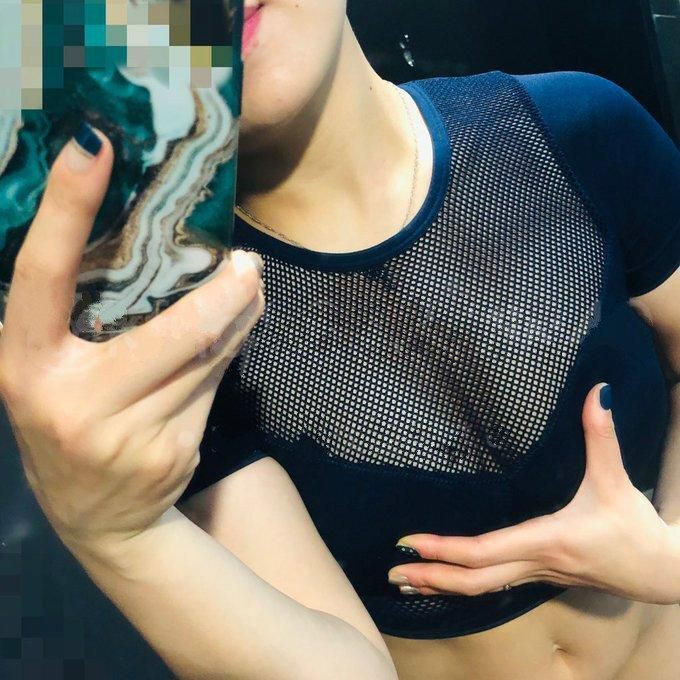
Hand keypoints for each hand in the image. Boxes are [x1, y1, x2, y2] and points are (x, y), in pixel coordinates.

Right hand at [0, 127, 263, 557]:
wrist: (102, 522)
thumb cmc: (73, 424)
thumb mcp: (55, 372)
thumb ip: (83, 319)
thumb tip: (157, 248)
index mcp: (26, 366)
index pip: (39, 276)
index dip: (63, 208)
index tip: (93, 146)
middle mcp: (71, 401)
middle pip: (170, 329)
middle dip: (223, 293)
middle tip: (250, 261)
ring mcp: (125, 434)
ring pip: (205, 356)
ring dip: (239, 316)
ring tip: (252, 285)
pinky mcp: (172, 454)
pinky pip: (216, 385)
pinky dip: (232, 352)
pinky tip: (239, 332)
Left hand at [388, 383, 679, 604]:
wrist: (663, 573)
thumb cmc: (634, 528)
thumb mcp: (615, 480)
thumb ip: (601, 435)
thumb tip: (596, 392)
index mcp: (546, 540)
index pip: (484, 550)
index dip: (445, 549)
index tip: (410, 542)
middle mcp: (535, 563)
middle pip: (474, 581)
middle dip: (432, 577)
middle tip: (392, 572)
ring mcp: (536, 576)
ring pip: (482, 588)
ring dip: (443, 585)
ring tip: (406, 582)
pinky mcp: (540, 578)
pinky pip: (494, 585)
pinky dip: (464, 585)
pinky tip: (446, 581)